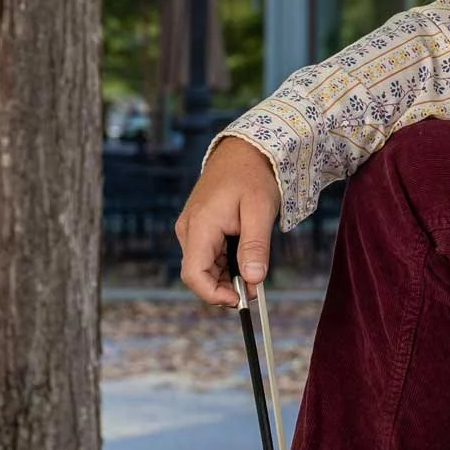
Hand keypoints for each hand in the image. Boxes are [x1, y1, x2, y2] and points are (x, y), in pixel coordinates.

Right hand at [175, 137, 279, 305]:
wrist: (244, 148)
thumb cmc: (254, 175)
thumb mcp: (260, 210)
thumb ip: (255, 246)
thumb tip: (252, 281)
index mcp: (199, 226)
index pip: (194, 275)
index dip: (213, 294)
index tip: (240, 301)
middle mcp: (189, 230)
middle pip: (199, 273)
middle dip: (225, 286)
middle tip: (256, 290)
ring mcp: (192, 227)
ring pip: (204, 265)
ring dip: (227, 275)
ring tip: (254, 269)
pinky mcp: (199, 226)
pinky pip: (208, 252)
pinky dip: (226, 261)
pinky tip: (245, 256)